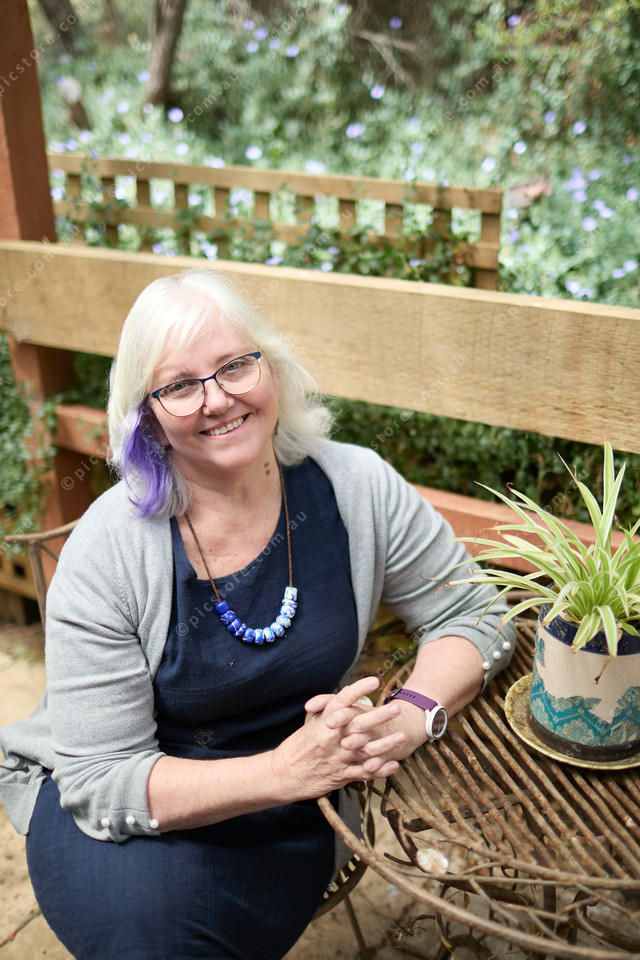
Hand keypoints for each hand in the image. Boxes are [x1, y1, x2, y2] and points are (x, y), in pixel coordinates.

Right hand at [271, 676, 405, 801]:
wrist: (283, 774)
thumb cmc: (298, 746)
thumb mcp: (312, 724)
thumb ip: (329, 709)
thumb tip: (347, 693)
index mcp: (324, 722)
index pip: (343, 701)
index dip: (359, 690)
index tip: (374, 680)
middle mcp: (332, 738)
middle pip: (359, 725)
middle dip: (379, 716)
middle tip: (396, 708)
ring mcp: (337, 758)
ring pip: (365, 750)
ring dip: (385, 744)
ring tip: (402, 737)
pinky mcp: (340, 775)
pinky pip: (363, 773)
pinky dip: (379, 770)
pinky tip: (393, 764)